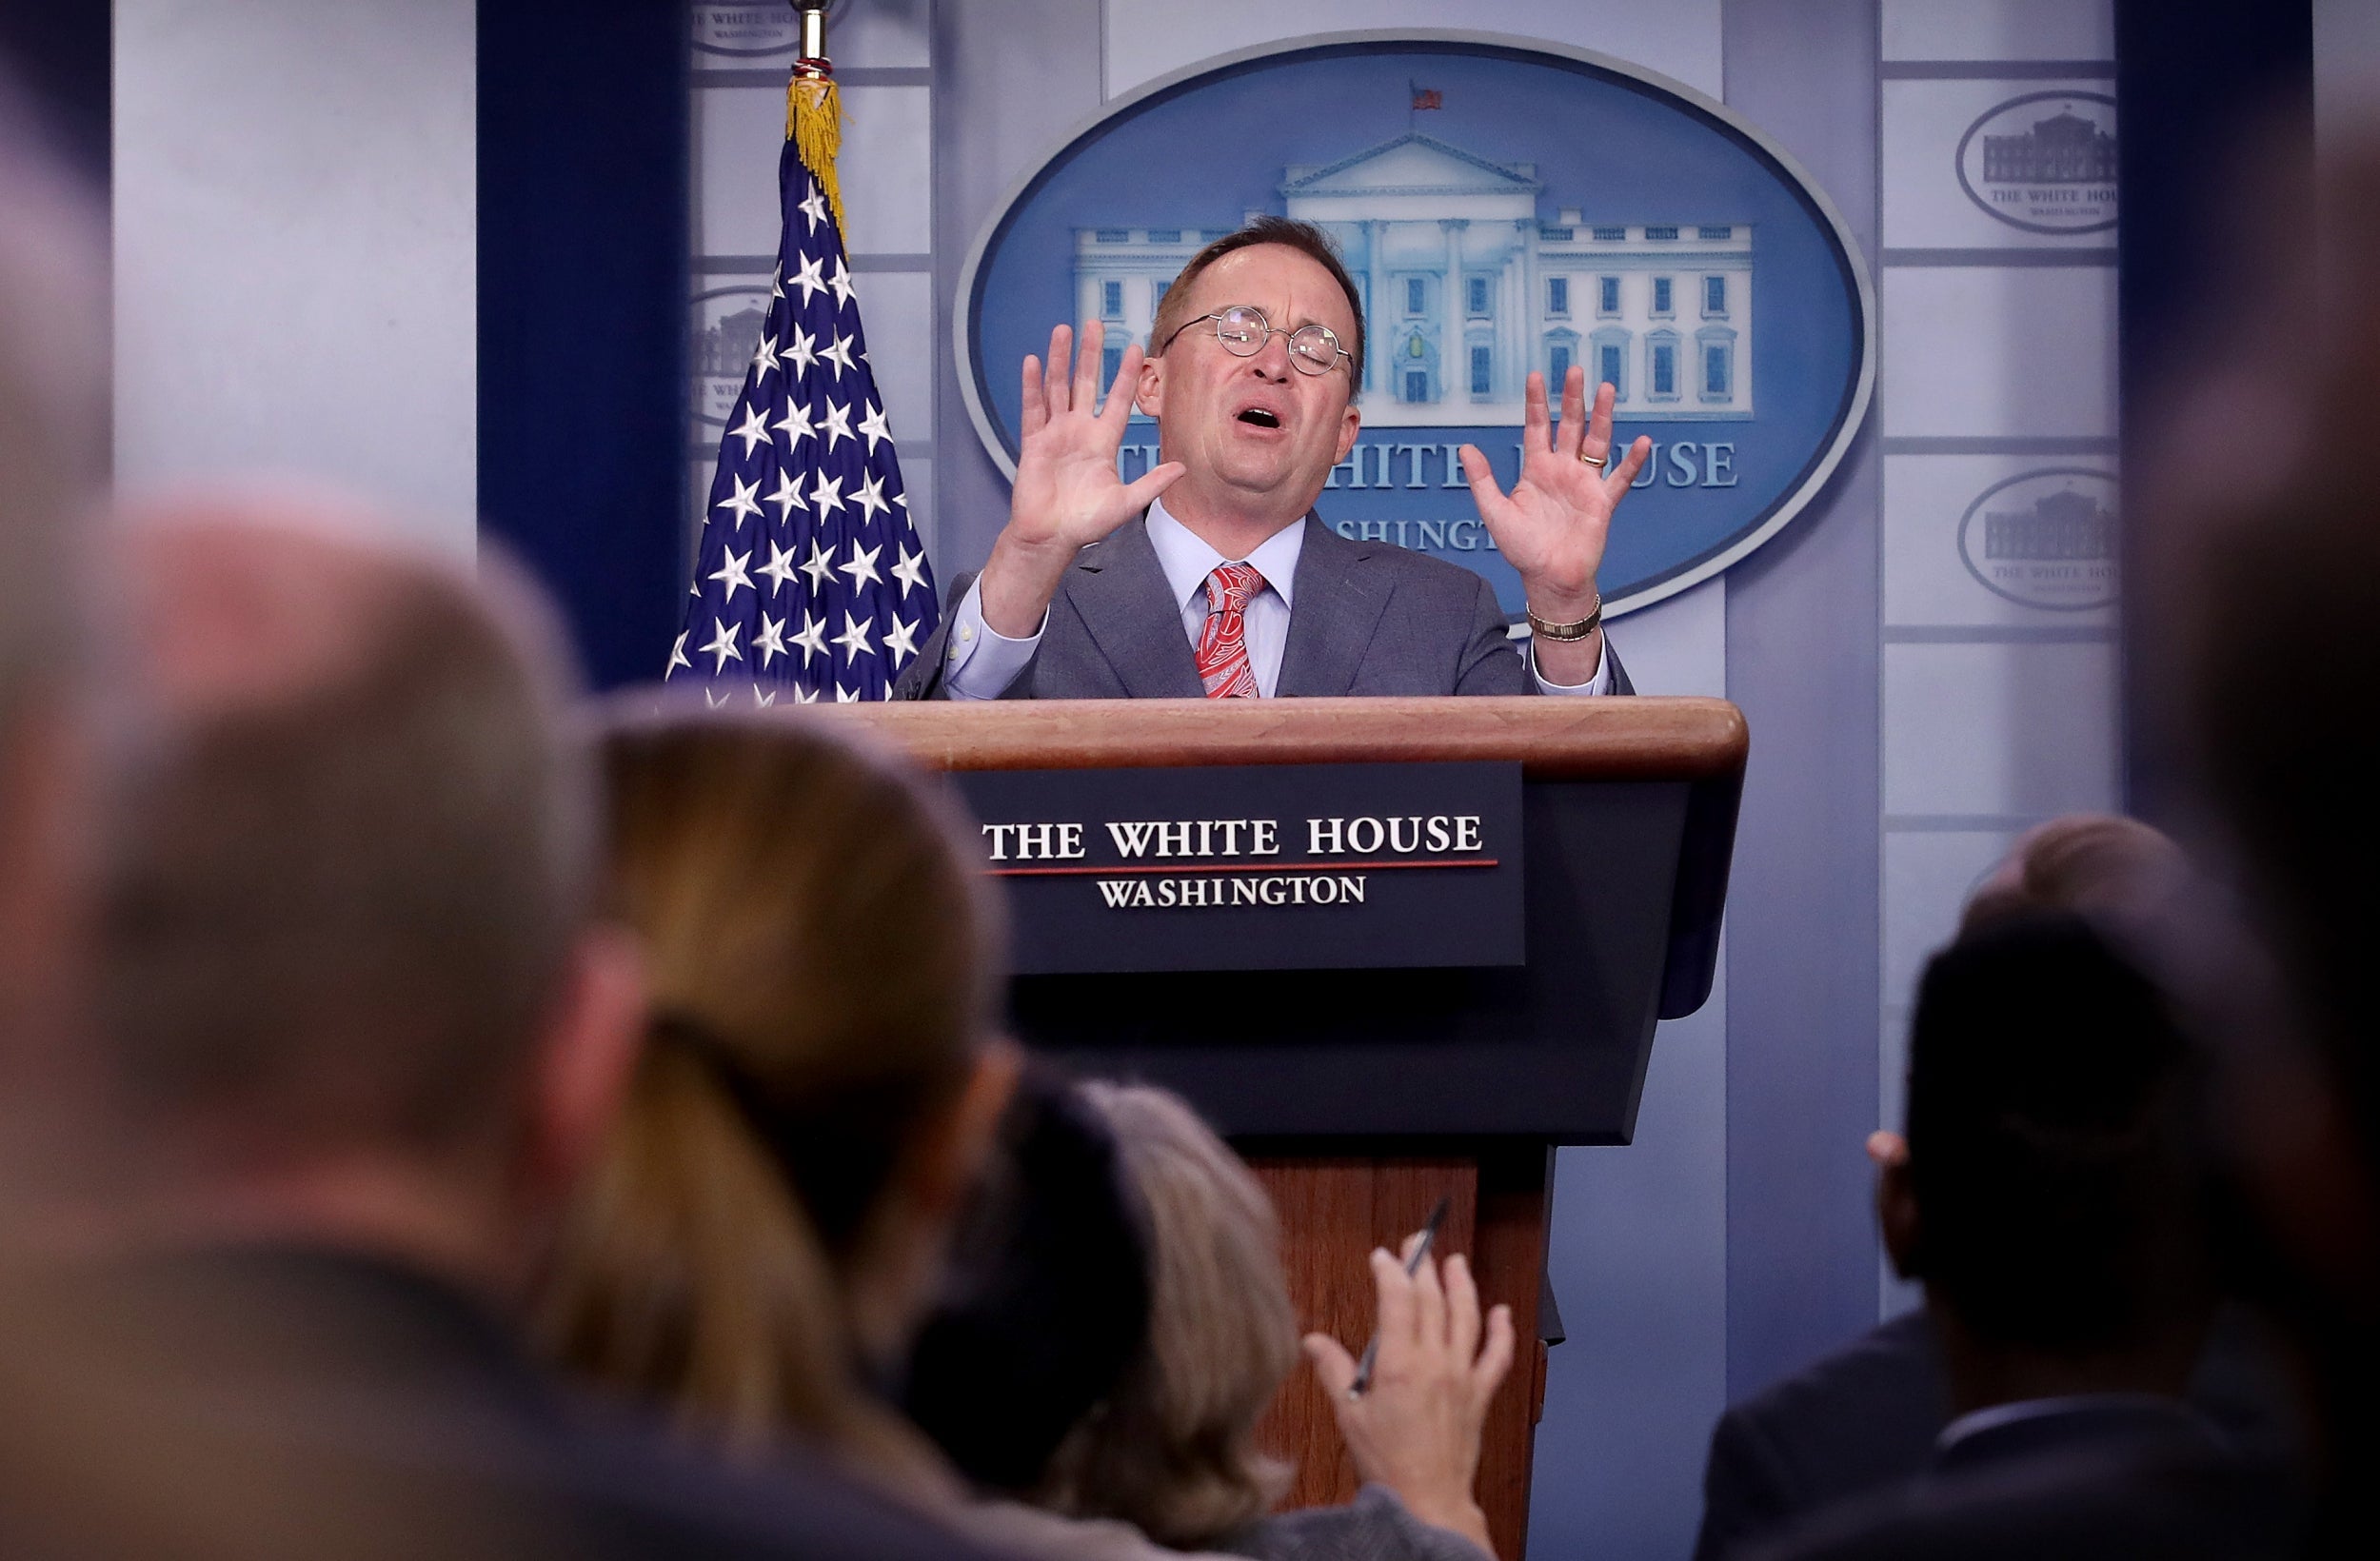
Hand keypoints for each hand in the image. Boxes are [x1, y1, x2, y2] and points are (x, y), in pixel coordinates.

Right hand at [979, 320, 1184, 636]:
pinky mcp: (1034, 442)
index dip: (1125, 375)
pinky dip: (1032, 385)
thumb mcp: (1125, 503)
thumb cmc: (1086, 524)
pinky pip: (1033, 408)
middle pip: (1085, 383)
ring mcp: (1055, 434)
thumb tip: (1182, 468)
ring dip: (1060, 359)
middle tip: (1095, 323)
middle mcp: (1080, 431)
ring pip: (1058, 387)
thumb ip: (1151, 483)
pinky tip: (1033, 362)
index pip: (1117, 400)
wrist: (1051, 539)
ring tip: (1063, 330)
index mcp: (1103, 442)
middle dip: (1090, 354)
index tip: (1134, 349)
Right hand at [1303, 1241, 1515, 1557]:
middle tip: (1417, 1243)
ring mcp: (1462, 1377)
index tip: (1381, 1256)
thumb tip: (1312, 1340)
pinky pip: (1497, 1356)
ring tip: (1456, 1262)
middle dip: (1423, 1266)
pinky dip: (1501, 1332)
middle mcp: (1436, 1363)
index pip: (1397, 1300)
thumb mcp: (1349, 1415)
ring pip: (1467, 1318)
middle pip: (1433, 1300)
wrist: (1427, 1499)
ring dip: (1462, 1285)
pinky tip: (1502, 1312)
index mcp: (1400, 1364)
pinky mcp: (1480, 1395)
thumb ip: (1333, 1371)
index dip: (1390, 1272)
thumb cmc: (1385, 1462)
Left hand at [1458, 370, 1649, 682]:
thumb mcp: (1495, 511)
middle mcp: (1562, 470)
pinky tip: (1642, 441)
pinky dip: (1632, 462)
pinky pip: (1621, 478)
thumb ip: (1482, 479)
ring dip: (1602, 417)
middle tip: (1575, 369)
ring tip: (1606, 389)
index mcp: (1536, 469)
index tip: (1535, 375)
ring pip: (1596, 442)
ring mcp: (1585, 484)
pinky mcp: (1603, 503)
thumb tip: (1465, 447)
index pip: (1537, 427)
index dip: (1537, 402)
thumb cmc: (1522, 549)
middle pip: (1570, 426)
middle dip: (1572, 398)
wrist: (1548, 579)